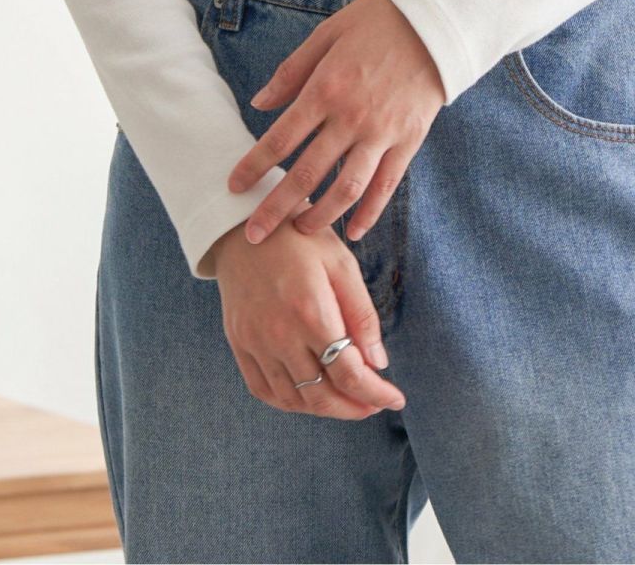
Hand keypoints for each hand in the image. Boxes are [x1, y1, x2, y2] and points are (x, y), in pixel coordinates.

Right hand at [211, 208, 407, 418]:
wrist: (242, 225)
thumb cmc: (299, 239)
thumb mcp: (341, 264)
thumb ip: (362, 314)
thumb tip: (379, 363)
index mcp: (310, 312)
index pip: (348, 373)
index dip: (376, 394)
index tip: (396, 398)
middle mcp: (279, 334)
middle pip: (321, 395)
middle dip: (354, 408)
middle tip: (374, 404)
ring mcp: (254, 342)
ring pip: (293, 400)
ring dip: (324, 409)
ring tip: (347, 401)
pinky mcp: (238, 343)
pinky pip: (263, 390)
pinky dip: (290, 403)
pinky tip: (310, 396)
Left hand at [226, 0, 444, 244]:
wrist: (433, 23)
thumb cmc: (375, 23)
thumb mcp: (326, 35)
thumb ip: (291, 72)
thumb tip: (258, 104)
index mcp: (325, 89)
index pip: (279, 139)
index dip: (253, 167)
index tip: (233, 187)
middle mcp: (351, 117)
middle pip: (307, 174)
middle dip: (276, 208)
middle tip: (254, 234)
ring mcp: (382, 133)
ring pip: (346, 189)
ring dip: (320, 216)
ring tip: (300, 232)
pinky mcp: (409, 140)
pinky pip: (386, 186)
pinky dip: (370, 212)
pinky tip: (354, 231)